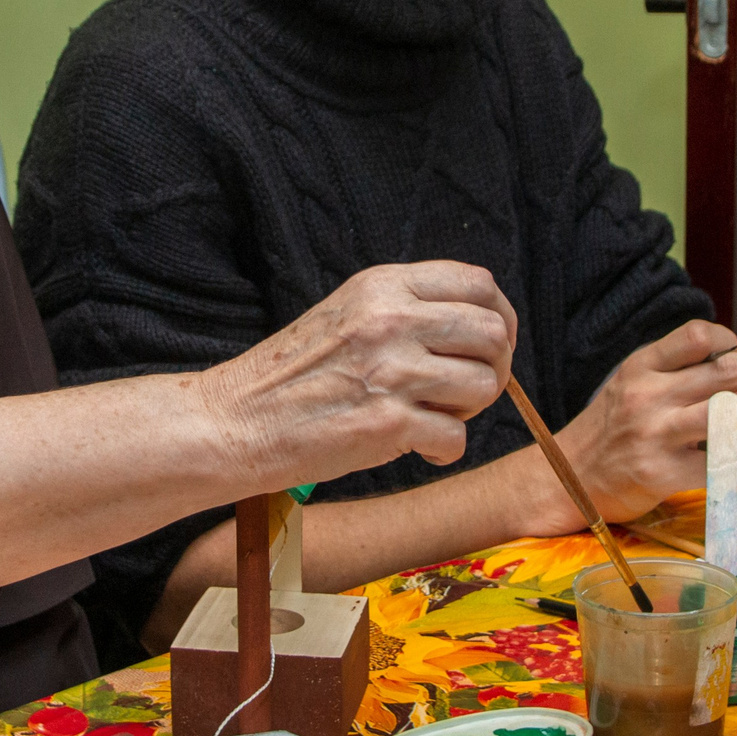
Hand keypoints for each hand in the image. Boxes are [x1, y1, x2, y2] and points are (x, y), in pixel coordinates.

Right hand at [203, 262, 515, 489]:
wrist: (236, 420)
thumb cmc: (294, 374)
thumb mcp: (350, 313)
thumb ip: (407, 309)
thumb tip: (478, 327)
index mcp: (384, 286)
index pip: (479, 284)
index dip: (499, 318)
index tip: (487, 346)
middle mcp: (392, 320)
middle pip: (494, 334)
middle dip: (494, 368)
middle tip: (465, 391)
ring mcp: (391, 371)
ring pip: (484, 386)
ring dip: (468, 411)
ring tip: (433, 417)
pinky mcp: (387, 424)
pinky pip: (456, 438)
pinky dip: (442, 450)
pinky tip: (414, 448)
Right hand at [525, 319, 736, 532]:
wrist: (566, 478)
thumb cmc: (609, 429)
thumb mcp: (632, 386)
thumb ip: (675, 373)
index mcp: (641, 367)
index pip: (695, 336)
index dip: (727, 338)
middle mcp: (649, 396)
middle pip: (726, 373)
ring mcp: (656, 436)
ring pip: (730, 417)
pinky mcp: (663, 474)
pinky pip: (717, 463)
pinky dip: (733, 460)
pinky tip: (732, 461)